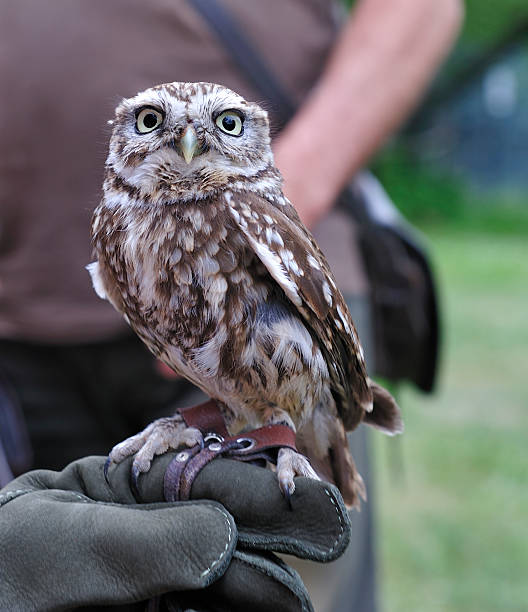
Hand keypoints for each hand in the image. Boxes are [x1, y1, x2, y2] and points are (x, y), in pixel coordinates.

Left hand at [0, 454, 350, 610]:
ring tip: (290, 597)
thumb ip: (148, 537)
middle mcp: (151, 533)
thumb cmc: (3, 576)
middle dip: (277, 526)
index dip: (259, 482)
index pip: (206, 476)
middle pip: (228, 524)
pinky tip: (261, 606)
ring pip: (226, 576)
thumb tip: (225, 536)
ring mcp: (157, 583)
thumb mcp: (67, 544)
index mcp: (129, 492)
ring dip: (262, 581)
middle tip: (328, 526)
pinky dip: (233, 610)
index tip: (306, 494)